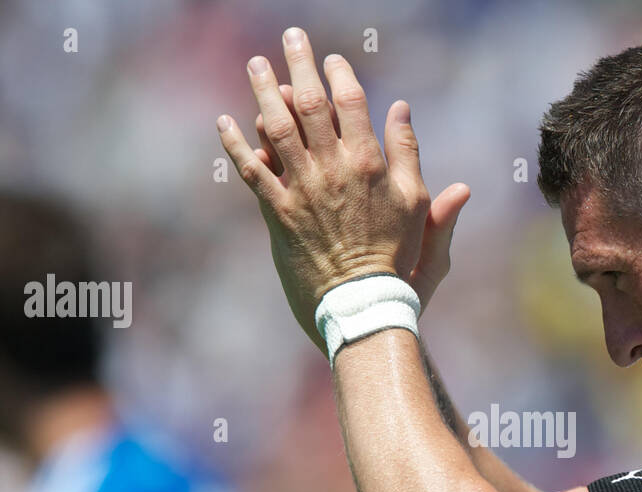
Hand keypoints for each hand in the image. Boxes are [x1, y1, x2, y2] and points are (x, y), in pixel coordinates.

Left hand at [217, 28, 468, 350]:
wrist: (361, 303)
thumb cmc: (397, 259)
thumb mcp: (417, 207)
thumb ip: (410, 156)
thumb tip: (403, 110)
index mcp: (369, 164)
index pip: (351, 103)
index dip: (339, 74)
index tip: (332, 58)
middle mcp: (331, 170)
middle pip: (309, 103)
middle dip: (299, 64)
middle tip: (291, 38)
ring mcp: (301, 190)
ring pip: (276, 129)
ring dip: (264, 93)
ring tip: (256, 65)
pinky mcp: (278, 213)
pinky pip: (251, 173)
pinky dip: (236, 145)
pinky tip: (224, 122)